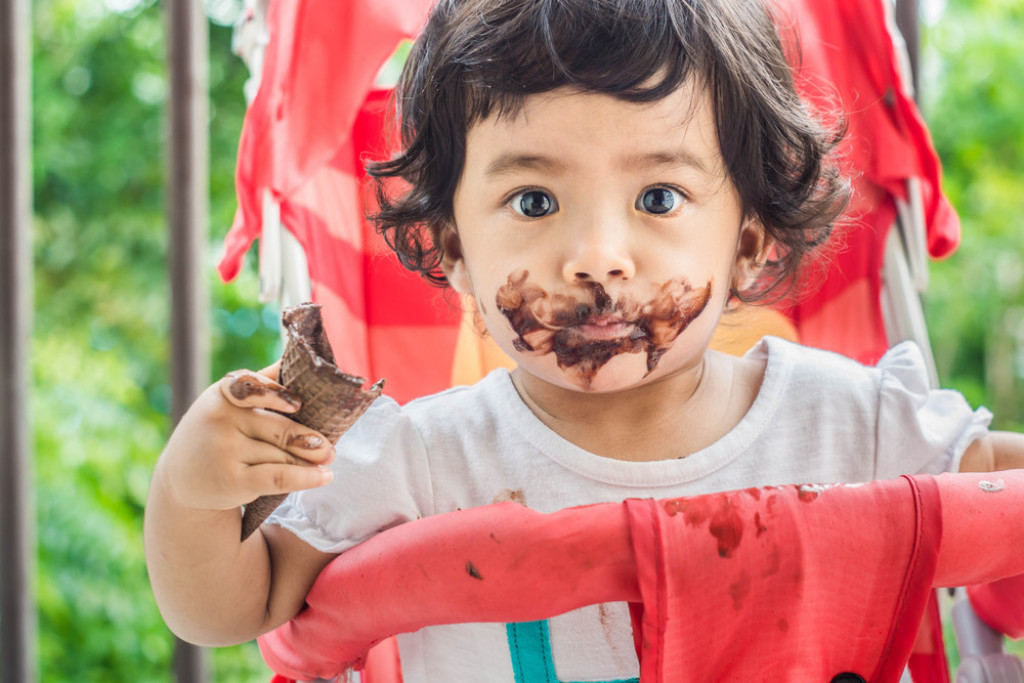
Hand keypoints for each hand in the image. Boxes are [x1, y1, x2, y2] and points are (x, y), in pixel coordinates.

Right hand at [158, 364, 334, 512]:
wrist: (181, 482)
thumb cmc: (217, 435)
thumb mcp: (228, 404)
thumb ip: (260, 383)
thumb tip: (295, 357)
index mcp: (223, 394)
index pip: (252, 388)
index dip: (276, 396)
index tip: (298, 405)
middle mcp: (220, 420)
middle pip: (280, 429)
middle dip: (310, 440)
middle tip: (329, 447)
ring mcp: (224, 450)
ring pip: (283, 454)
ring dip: (310, 460)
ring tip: (327, 461)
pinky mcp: (232, 481)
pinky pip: (279, 477)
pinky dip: (306, 478)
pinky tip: (325, 477)